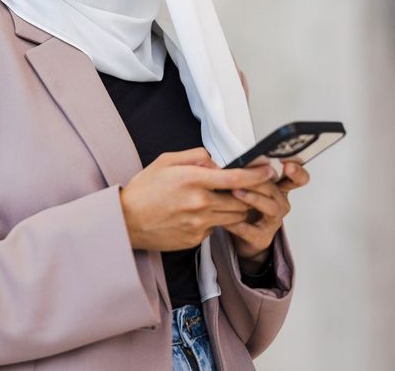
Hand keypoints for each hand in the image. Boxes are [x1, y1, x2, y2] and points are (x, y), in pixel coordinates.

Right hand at [119, 148, 277, 251]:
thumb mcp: (166, 161)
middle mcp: (199, 203)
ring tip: (219, 200)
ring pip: (233, 216)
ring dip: (234, 208)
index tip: (269, 170)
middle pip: (241, 200)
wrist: (125, 222)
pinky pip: (216, 229)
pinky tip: (198, 215)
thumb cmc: (144, 190)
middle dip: (247, 193)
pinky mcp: (195, 239)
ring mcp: (198, 224)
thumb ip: (196, 157)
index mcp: (193, 180)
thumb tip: (217, 162)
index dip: (257, 174)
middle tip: (243, 187)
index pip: (236, 178)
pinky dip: (214, 221)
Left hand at [225, 161, 310, 267]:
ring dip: (252, 198)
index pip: (296, 178)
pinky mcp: (262, 237)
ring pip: (270, 207)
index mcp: (278, 188)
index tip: (288, 164)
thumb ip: (231, 171)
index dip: (297, 171)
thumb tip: (208, 156)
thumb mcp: (241, 185)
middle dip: (259, 180)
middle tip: (243, 173)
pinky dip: (238, 224)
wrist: (244, 236)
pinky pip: (252, 230)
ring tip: (235, 192)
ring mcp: (273, 221)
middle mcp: (280, 203)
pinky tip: (227, 219)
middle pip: (275, 189)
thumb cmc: (246, 208)